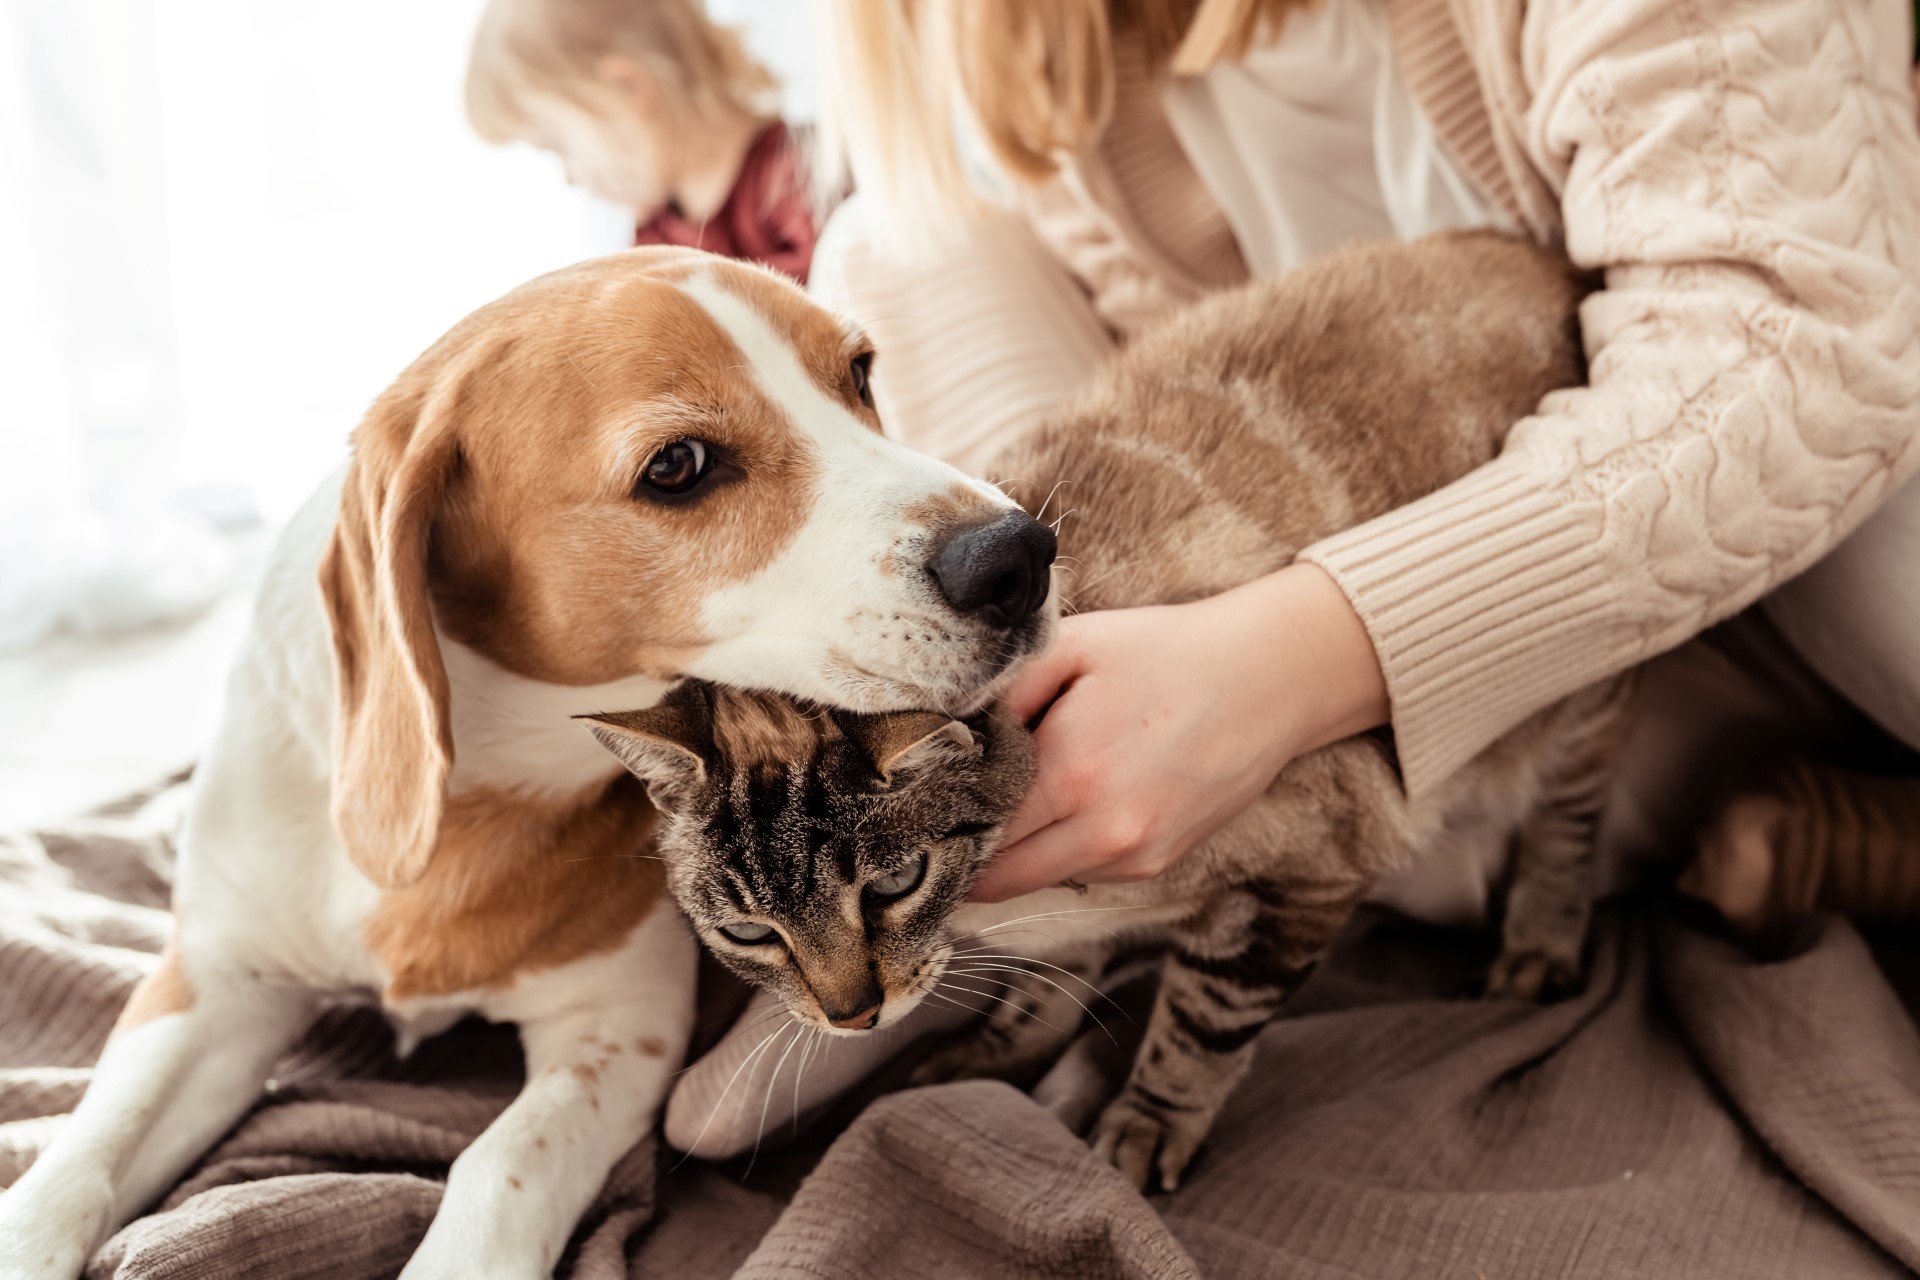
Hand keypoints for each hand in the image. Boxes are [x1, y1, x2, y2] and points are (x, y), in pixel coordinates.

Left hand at [970, 563, 1389, 902]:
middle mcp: (1105, 832)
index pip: (974, 834)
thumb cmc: (1166, 652)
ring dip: (1013, 851)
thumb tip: (941, 732)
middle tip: (940, 817)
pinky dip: (1059, 846)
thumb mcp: (1074, 645)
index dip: (937, 824)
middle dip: (964, 851)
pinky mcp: (1158, 864)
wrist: (1271, 680)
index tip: (914, 810)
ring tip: (1010, 797)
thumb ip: (1001, 691)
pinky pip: (1081, 870)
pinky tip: (1067, 799)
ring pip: (1038, 879)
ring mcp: (1136, 857)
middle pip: (997, 877)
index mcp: (1073, 774)